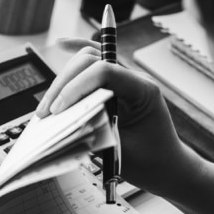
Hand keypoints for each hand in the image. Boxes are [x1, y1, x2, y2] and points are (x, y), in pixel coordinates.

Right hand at [35, 38, 201, 196]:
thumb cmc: (151, 162)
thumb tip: (62, 125)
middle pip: (91, 61)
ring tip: (46, 107)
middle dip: (64, 84)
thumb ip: (95, 134)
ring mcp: (123, 81)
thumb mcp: (122, 152)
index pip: (104, 72)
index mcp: (143, 90)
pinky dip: (77, 54)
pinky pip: (94, 64)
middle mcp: (133, 80)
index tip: (58, 111)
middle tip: (47, 112)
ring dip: (63, 80)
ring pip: (87, 61)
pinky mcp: (113, 88)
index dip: (76, 88)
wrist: (167, 167)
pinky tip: (62, 45)